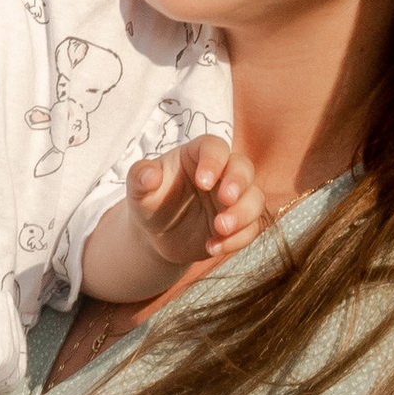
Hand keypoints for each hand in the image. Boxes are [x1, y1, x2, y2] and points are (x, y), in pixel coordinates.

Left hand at [123, 134, 267, 274]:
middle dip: (239, 183)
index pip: (214, 147)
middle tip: (226, 199)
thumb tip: (149, 175)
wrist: (156, 235)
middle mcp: (222, 173)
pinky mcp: (240, 224)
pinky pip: (251, 229)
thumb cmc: (149, 201)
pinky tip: (212, 247)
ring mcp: (234, 199)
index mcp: (198, 155)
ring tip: (219, 228)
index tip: (202, 182)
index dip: (213, 161)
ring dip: (243, 213)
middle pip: (243, 167)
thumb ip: (140, 177)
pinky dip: (236, 240)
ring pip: (255, 198)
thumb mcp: (138, 189)